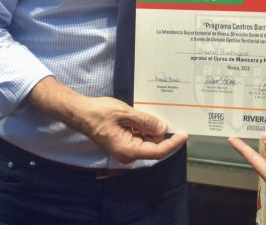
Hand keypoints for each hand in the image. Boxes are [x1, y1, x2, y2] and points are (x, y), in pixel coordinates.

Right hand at [69, 96, 187, 163]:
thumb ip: (145, 121)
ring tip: (155, 114)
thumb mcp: (125, 113)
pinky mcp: (124, 142)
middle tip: (173, 118)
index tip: (184, 134)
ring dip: (153, 129)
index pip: (157, 151)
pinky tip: (145, 117)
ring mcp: (126, 149)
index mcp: (128, 150)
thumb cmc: (99, 113)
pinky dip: (145, 128)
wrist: (80, 112)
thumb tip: (163, 129)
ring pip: (148, 141)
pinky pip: (141, 137)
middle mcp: (128, 154)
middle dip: (163, 134)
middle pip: (154, 147)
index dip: (172, 144)